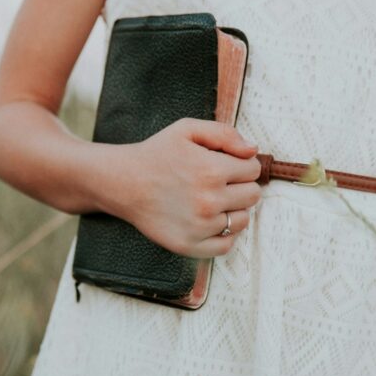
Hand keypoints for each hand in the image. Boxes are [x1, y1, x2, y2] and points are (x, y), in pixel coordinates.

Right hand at [100, 117, 263, 258]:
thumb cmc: (155, 154)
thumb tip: (253, 151)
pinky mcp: (189, 245)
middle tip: (218, 182)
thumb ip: (225, 133)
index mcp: (212, 170)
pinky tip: (209, 220)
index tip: (224, 165)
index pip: (253, 170)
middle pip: (253, 195)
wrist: (122, 182)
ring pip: (242, 220)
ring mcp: (200, 226)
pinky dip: (223, 234)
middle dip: (240, 186)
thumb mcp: (187, 129)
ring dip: (233, 210)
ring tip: (211, 201)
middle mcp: (208, 200)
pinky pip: (226, 245)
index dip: (241, 164)